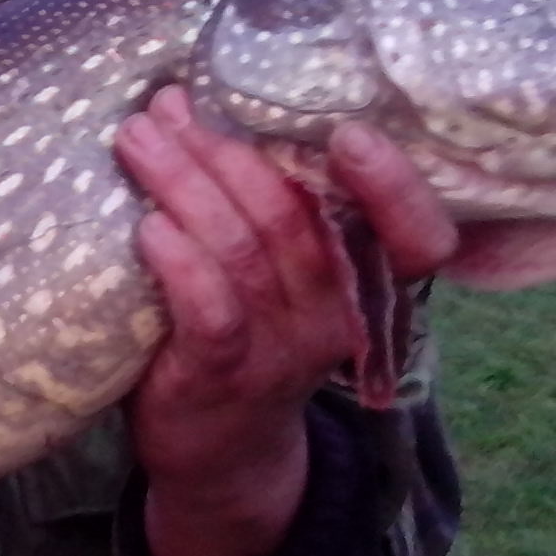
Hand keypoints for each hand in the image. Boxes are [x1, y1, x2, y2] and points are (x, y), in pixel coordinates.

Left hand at [112, 86, 456, 555]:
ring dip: (185, 184)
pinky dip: (180, 261)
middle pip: (293, 216)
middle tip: (171, 105)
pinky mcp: (225, 374)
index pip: (417, 239)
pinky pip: (213, 309)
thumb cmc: (243, 336)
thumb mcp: (282, 277)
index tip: (349, 131)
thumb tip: (202, 100)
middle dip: (227, 149)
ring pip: (244, 250)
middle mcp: (334, 315)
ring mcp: (282, 349)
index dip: (394, 187)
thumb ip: (273, 208)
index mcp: (361, 282)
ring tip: (138, 138)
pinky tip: (148, 226)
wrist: (220, 455)